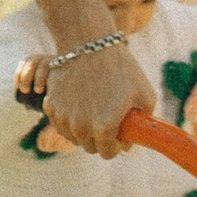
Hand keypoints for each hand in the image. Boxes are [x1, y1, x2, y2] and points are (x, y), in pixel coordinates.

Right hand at [40, 38, 153, 158]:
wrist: (90, 43)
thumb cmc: (121, 67)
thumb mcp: (145, 94)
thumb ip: (144, 122)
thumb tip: (133, 140)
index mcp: (104, 128)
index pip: (108, 153)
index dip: (115, 145)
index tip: (118, 134)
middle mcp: (81, 127)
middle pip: (90, 147)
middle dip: (100, 139)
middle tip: (106, 120)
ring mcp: (64, 117)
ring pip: (73, 137)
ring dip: (83, 129)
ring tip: (93, 108)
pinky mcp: (50, 106)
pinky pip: (60, 123)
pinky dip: (68, 118)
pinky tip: (79, 101)